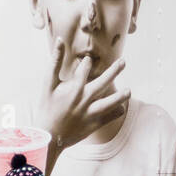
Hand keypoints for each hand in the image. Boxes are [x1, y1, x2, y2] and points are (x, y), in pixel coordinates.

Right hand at [38, 43, 130, 173]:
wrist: (47, 135)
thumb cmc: (46, 108)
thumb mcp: (47, 84)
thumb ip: (55, 61)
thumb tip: (59, 40)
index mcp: (73, 88)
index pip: (85, 69)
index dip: (86, 63)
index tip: (88, 61)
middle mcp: (84, 100)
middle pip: (103, 82)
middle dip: (114, 71)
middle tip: (123, 62)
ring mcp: (90, 113)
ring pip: (111, 102)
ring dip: (121, 96)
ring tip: (129, 90)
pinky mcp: (94, 124)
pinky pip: (110, 118)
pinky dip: (117, 112)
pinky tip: (121, 108)